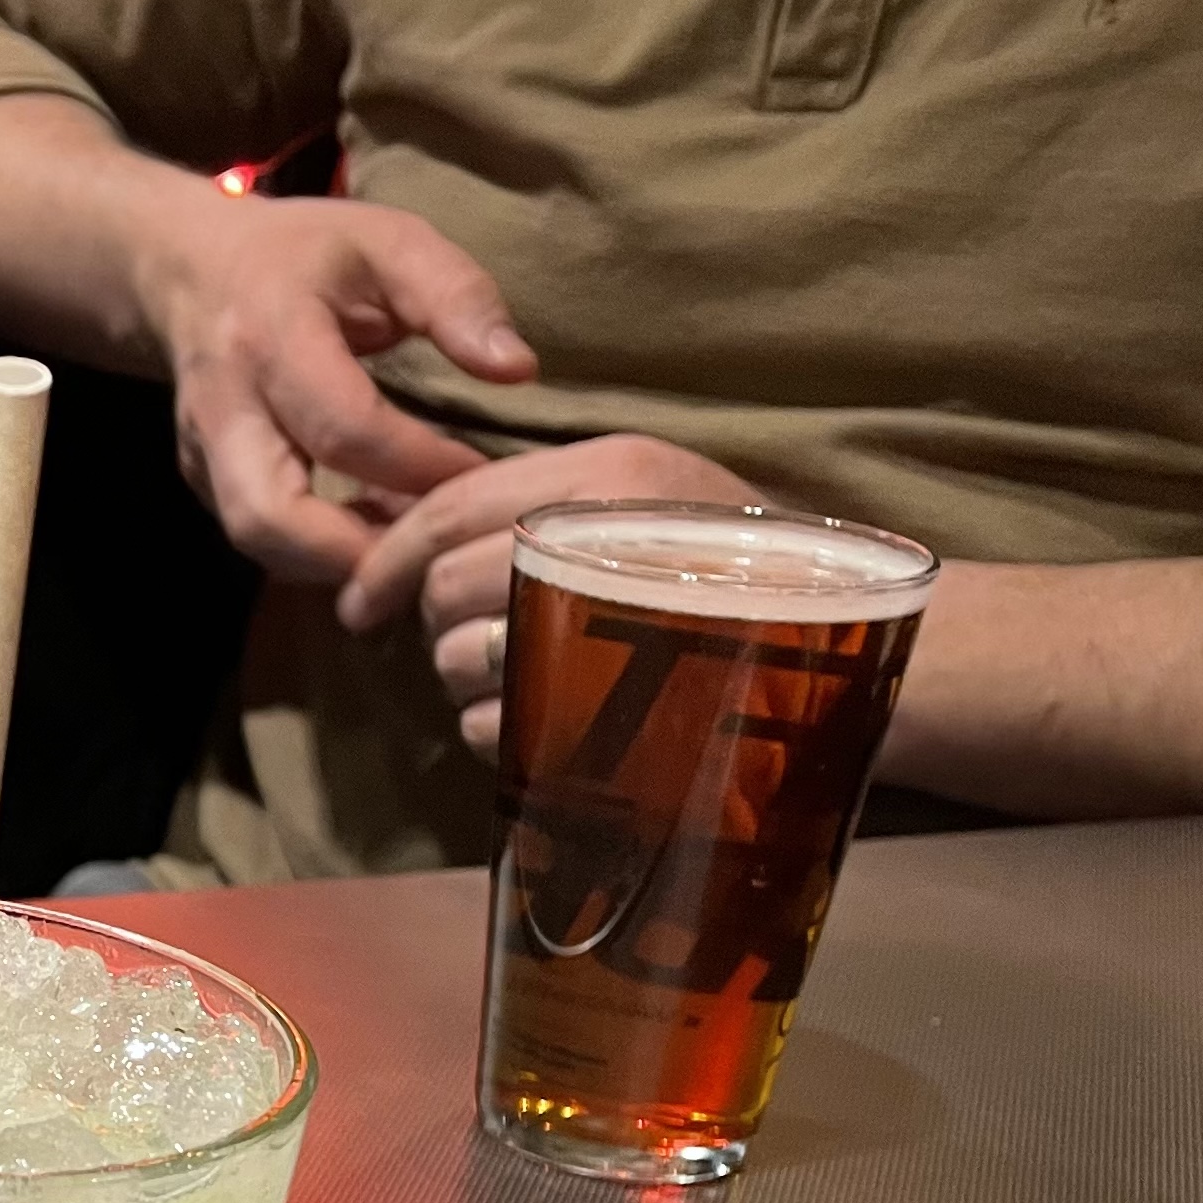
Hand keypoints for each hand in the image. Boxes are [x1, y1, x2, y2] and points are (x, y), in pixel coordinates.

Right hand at [134, 186, 539, 583]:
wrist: (190, 269)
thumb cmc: (305, 253)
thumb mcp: (389, 242)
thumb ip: (456, 296)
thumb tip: (517, 369)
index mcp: (271, 336)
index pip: (344, 429)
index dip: (419, 467)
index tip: (480, 475)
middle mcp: (223, 407)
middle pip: (269, 518)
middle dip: (356, 552)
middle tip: (435, 550)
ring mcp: (203, 453)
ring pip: (259, 543)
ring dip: (337, 561)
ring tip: (411, 544)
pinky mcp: (202, 482)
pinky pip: (262, 536)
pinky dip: (320, 549)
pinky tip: (376, 529)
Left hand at [334, 435, 764, 759]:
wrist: (843, 644)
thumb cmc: (735, 564)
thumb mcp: (649, 493)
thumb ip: (543, 500)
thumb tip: (412, 531)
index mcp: (608, 474)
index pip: (447, 507)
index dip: (385, 556)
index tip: (359, 599)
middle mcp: (599, 541)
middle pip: (444, 586)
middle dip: (432, 620)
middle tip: (460, 634)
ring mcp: (603, 631)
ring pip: (456, 658)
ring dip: (462, 676)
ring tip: (522, 668)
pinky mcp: (605, 712)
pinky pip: (491, 724)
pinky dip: (495, 728)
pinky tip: (543, 714)